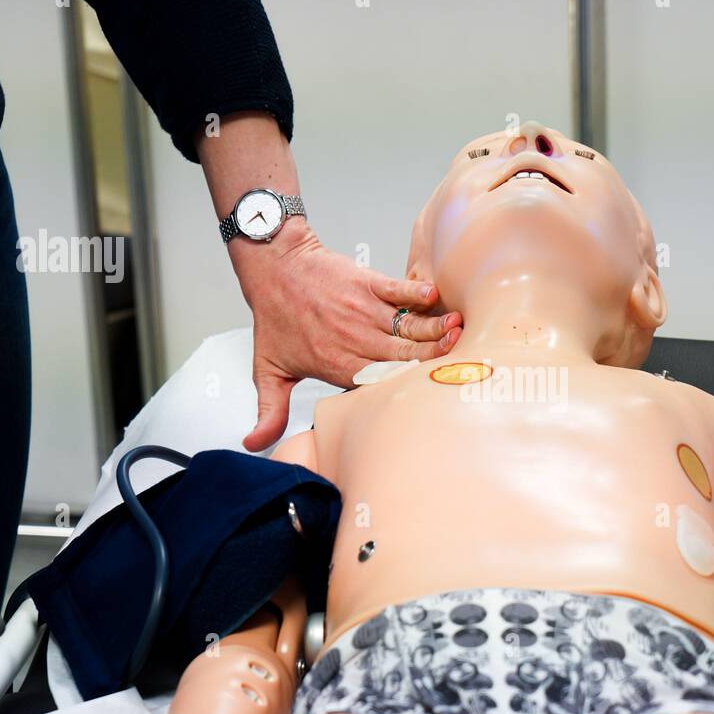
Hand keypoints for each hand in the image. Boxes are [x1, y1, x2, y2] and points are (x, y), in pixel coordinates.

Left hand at [193, 111, 462, 452]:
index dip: (404, 391)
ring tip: (458, 332)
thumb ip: (269, 411)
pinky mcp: (366, 283)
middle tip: (460, 362)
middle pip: (402, 356)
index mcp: (337, 365)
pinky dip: (417, 294)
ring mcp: (362, 310)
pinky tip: (436, 297)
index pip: (377, 384)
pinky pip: (398, 291)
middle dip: (431, 360)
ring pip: (407, 326)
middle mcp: (354, 340)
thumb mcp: (268, 370)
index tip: (429, 398)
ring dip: (434, 329)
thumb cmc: (275, 317)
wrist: (273, 267)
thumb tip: (254, 445)